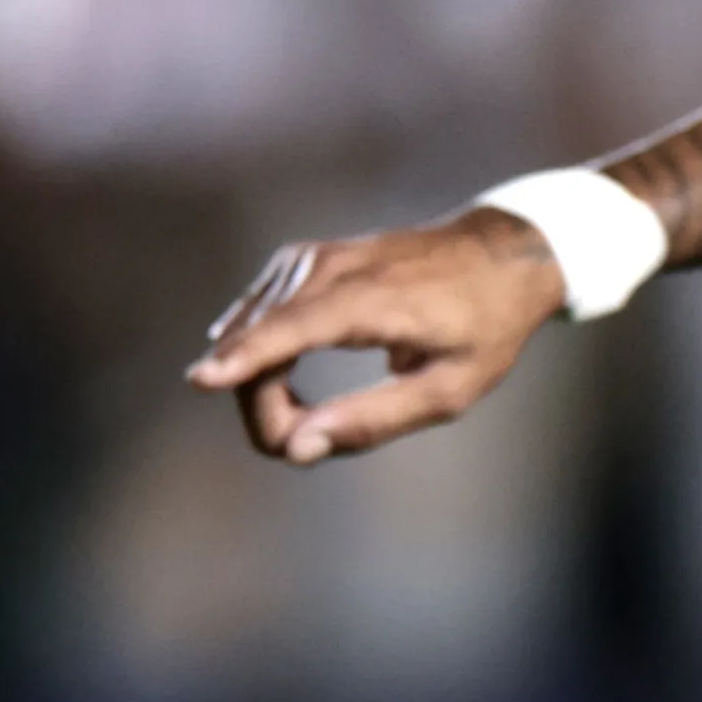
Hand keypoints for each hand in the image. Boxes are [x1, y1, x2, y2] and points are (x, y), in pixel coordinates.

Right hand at [188, 208, 579, 464]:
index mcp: (376, 298)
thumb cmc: (484, 326)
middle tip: (296, 445)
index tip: (201, 381)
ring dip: (258, 382)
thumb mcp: (451, 389)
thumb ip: (374, 420)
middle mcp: (332, 267)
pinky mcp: (300, 260)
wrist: (500, 253)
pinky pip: (259, 314)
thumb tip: (300, 448)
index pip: (294, 327)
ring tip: (300, 417)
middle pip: (261, 339)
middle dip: (260, 402)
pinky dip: (260, 352)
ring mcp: (310, 258)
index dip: (246, 360)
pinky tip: (275, 378)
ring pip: (251, 328)